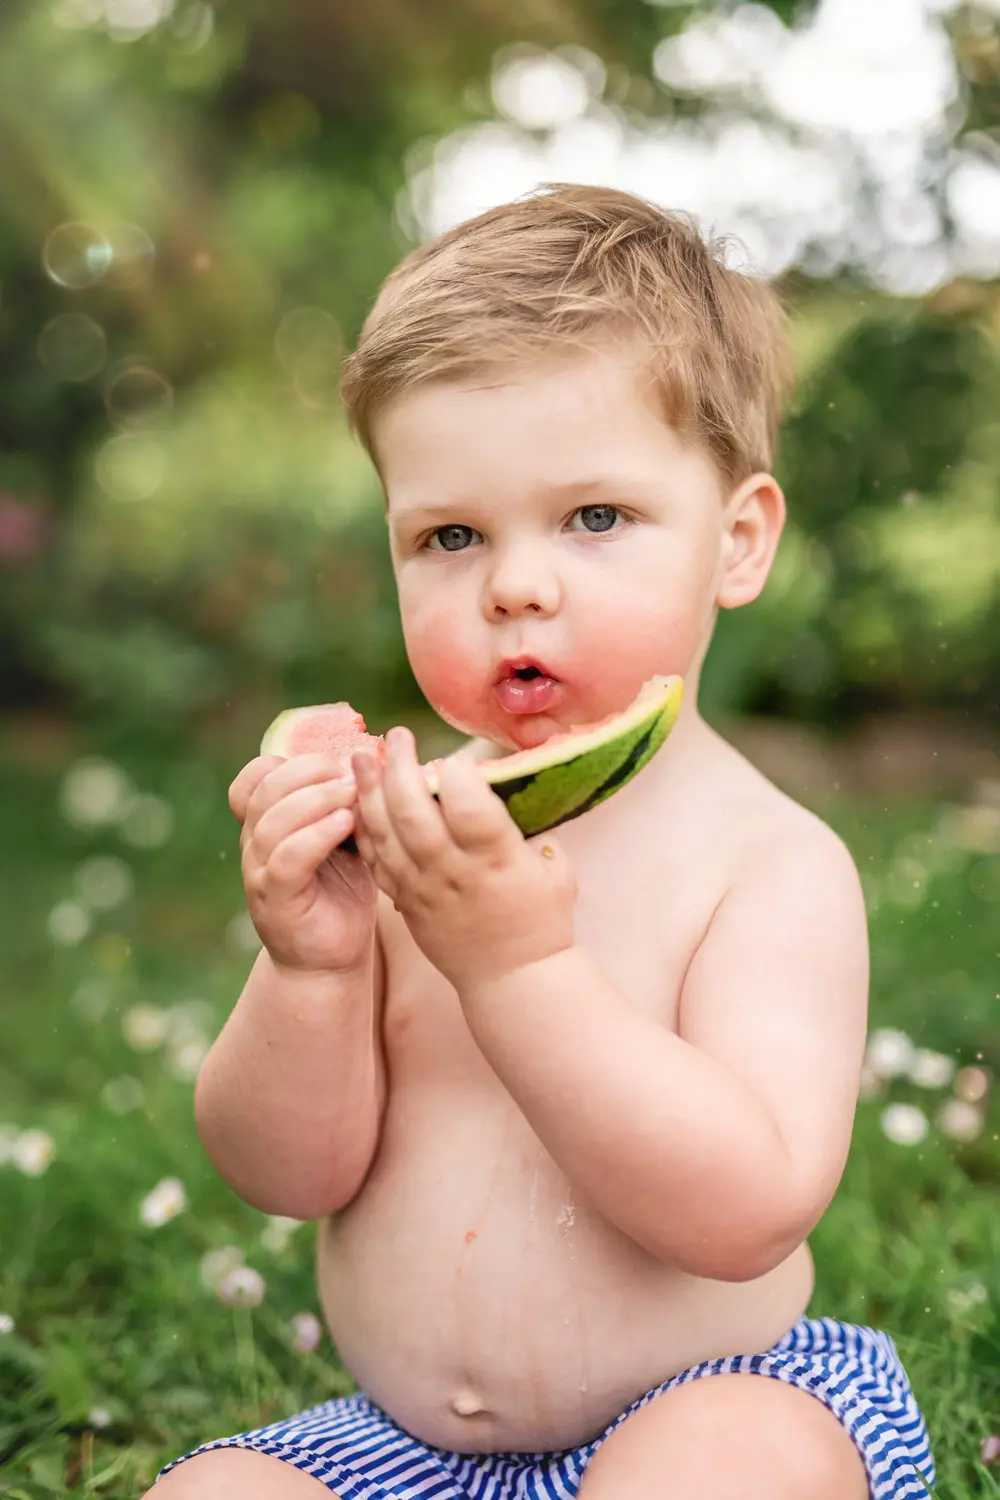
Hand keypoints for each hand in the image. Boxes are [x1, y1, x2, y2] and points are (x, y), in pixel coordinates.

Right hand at [229, 753, 376, 975]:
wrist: (331, 960)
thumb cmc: (342, 894)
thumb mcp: (345, 840)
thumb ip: (346, 804)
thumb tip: (377, 761)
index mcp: (267, 823)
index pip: (255, 776)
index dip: (290, 760)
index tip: (336, 759)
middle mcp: (255, 844)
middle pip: (267, 789)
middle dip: (311, 771)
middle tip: (353, 771)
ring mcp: (260, 874)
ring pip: (274, 822)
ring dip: (318, 799)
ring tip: (354, 793)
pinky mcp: (276, 902)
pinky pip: (288, 860)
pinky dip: (316, 835)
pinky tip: (346, 823)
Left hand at [350, 725, 576, 996]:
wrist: (512, 981)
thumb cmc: (541, 921)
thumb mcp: (555, 870)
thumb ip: (526, 829)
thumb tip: (501, 789)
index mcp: (497, 861)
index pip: (468, 806)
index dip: (458, 772)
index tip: (457, 756)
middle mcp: (455, 873)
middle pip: (414, 813)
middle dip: (400, 767)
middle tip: (397, 736)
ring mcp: (423, 890)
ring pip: (385, 834)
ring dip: (369, 791)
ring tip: (360, 756)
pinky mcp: (405, 903)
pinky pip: (376, 861)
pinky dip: (363, 829)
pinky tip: (356, 802)